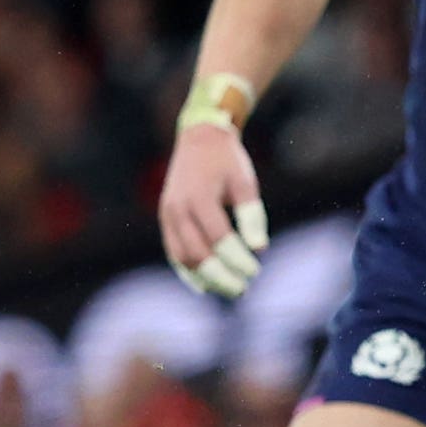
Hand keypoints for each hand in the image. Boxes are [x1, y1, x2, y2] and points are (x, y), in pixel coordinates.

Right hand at [160, 124, 269, 295]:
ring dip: (205, 278)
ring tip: (229, 288)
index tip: (255, 271)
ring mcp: (168, 214)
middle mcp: (179, 208)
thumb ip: (251, 214)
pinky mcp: (165, 218)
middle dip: (221, 276)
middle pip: (197, 255)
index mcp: (200, 197)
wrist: (199, 138)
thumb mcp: (245, 182)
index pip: (220, 239)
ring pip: (182, 258)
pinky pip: (174, 251)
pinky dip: (187, 271)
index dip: (237, 260)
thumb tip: (260, 248)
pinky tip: (205, 285)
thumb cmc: (227, 161)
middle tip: (242, 288)